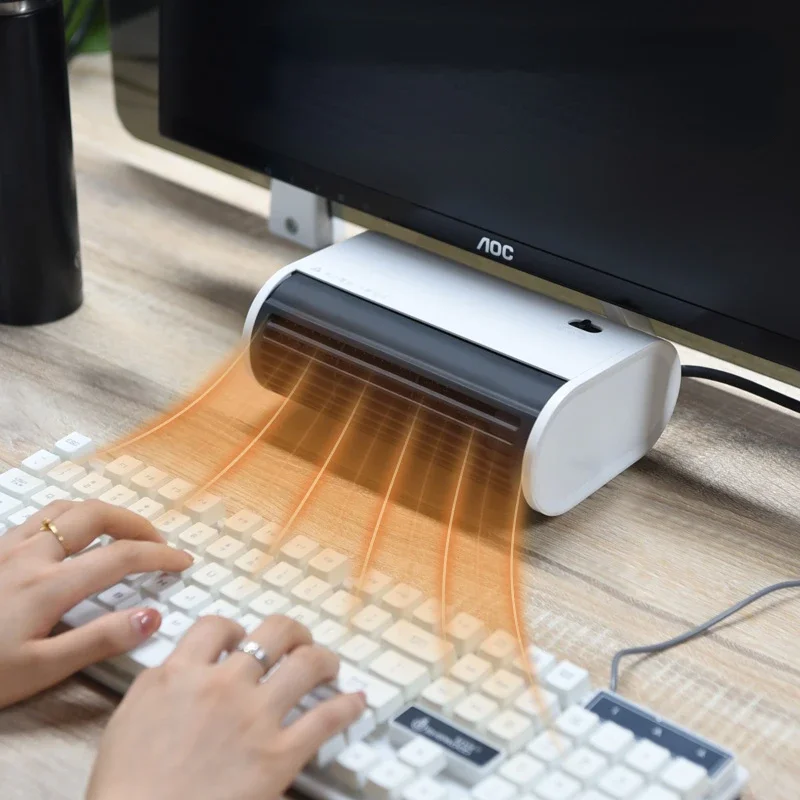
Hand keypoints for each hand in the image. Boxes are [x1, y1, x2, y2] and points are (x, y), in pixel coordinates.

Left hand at [0, 499, 191, 708]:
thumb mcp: (39, 671)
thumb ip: (98, 642)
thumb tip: (151, 617)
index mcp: (48, 584)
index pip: (120, 557)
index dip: (159, 556)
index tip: (183, 561)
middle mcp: (30, 555)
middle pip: (95, 515)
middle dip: (135, 522)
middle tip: (157, 540)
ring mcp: (6, 548)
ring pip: (63, 508)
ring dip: (101, 513)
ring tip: (119, 530)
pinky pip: (37, 517)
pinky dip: (68, 516)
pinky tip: (68, 537)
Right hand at [87, 615, 365, 799]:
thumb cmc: (126, 789)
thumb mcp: (128, 721)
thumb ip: (159, 686)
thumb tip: (179, 671)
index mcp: (180, 674)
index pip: (216, 626)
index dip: (235, 628)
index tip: (242, 638)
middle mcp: (222, 685)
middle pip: (273, 632)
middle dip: (292, 632)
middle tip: (296, 642)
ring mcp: (254, 717)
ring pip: (307, 664)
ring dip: (324, 660)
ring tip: (328, 666)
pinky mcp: (279, 754)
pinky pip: (326, 718)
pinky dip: (347, 706)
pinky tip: (355, 701)